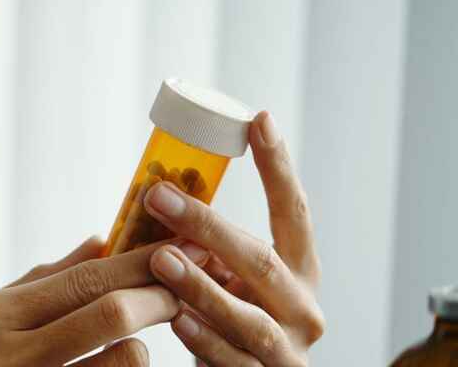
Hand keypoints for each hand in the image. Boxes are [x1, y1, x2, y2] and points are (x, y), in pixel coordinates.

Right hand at [0, 236, 203, 365]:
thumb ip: (41, 283)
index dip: (141, 261)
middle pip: (107, 314)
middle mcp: (3, 353)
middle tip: (189, 288)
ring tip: (136, 342)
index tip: (182, 246)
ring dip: (140, 350)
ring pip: (119, 363)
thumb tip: (99, 243)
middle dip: (160, 297)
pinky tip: (114, 363)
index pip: (82, 278)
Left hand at [143, 111, 324, 365]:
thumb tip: (157, 194)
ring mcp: (288, 349)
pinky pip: (231, 361)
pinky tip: (175, 318)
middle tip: (158, 196)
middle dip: (208, 226)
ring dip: (201, 286)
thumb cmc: (235, 322)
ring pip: (249, 318)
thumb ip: (212, 249)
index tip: (257, 119)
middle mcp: (303, 308)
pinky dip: (203, 340)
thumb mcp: (234, 281)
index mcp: (299, 271)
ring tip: (161, 259)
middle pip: (261, 260)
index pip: (295, 212)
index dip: (278, 167)